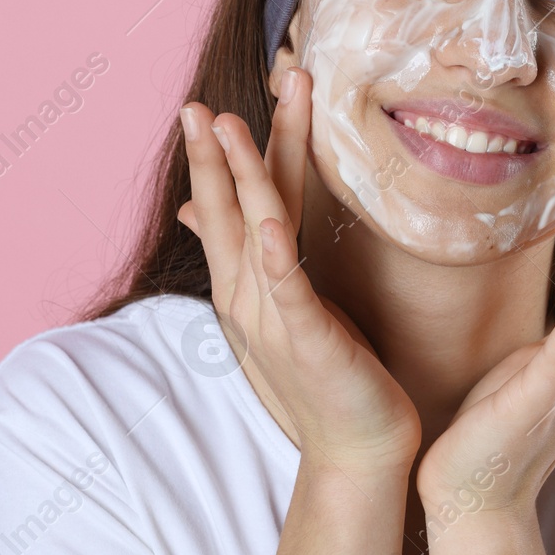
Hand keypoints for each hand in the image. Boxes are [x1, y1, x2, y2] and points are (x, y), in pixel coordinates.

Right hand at [178, 68, 421, 476]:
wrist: (355, 451)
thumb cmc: (326, 377)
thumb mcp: (279, 311)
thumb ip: (252, 260)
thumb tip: (204, 214)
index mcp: (246, 286)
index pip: (231, 207)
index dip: (220, 157)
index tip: (206, 107)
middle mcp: (249, 297)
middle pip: (231, 210)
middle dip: (215, 154)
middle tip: (199, 103)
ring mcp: (275, 319)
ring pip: (254, 233)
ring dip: (241, 179)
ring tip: (228, 129)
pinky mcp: (309, 342)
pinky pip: (290, 293)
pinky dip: (277, 259)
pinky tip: (269, 228)